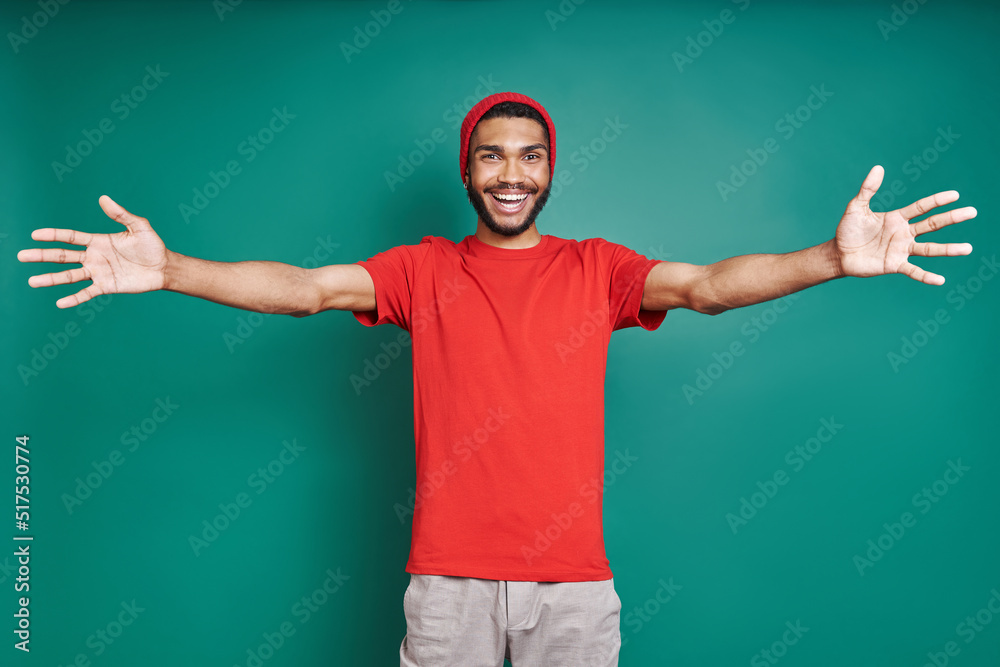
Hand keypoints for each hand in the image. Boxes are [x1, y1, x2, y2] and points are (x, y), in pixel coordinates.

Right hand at [17, 196, 168, 307]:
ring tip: (32, 281)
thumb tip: (103, 198)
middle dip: (42, 256)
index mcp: (98, 241)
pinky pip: (87, 293)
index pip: (70, 237)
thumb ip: (121, 214)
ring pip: (69, 276)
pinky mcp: (107, 286)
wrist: (164, 267)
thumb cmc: (152, 246)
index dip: (53, 235)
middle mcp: (94, 257)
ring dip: (51, 278)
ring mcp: (98, 272)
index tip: (35, 235)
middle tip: (21, 256)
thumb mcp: (139, 227)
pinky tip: (60, 302)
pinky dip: (74, 298)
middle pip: (62, 256)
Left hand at [834, 165, 976, 284]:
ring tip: (967, 249)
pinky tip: (940, 280)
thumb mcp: (856, 207)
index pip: (922, 207)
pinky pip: (913, 271)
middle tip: (972, 212)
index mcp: (897, 218)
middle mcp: (904, 233)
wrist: (839, 253)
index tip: (955, 195)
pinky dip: (926, 276)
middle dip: (952, 218)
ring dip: (948, 249)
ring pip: (929, 248)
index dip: (937, 201)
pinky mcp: (894, 265)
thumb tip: (878, 168)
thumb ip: (868, 190)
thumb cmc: (848, 229)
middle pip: (932, 224)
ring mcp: (901, 249)